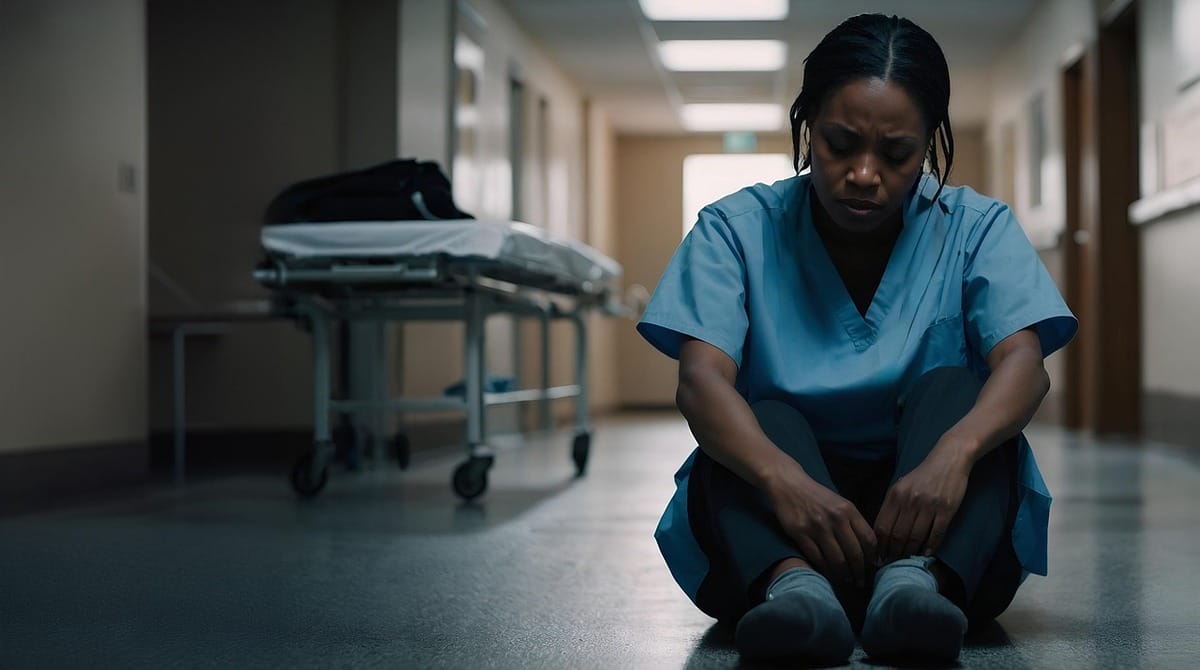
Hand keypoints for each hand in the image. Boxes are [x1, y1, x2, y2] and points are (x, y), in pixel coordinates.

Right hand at [766, 465, 876, 586]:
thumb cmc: (817, 496)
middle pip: (854, 553)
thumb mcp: (840, 503)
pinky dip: (824, 570)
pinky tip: (828, 574)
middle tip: (860, 582)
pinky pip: (817, 558)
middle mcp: (836, 519)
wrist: (789, 485)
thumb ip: (853, 523)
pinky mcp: (800, 534)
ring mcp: (817, 527)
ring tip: (846, 581)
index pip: (868, 539)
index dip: (872, 558)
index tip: (872, 568)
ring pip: (836, 559)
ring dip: (843, 575)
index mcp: (849, 510)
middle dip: (859, 572)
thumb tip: (867, 550)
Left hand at [873, 439, 973, 561]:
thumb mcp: (901, 485)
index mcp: (895, 495)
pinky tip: (926, 553)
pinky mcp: (947, 510)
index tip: (878, 556)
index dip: (879, 544)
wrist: (948, 460)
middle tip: (892, 563)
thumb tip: (882, 532)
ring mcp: (929, 506)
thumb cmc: (923, 475)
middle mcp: (910, 501)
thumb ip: (892, 505)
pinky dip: (930, 546)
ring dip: (910, 552)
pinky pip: (937, 534)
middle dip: (893, 552)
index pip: (882, 526)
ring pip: (916, 537)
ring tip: (907, 560)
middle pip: (898, 535)